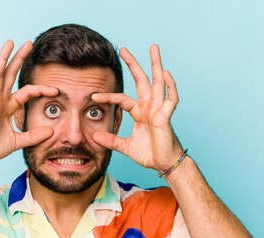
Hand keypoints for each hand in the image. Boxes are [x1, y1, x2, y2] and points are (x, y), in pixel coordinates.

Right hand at [0, 40, 58, 164]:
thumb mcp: (18, 141)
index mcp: (7, 107)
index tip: (56, 90)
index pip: (27, 92)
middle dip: (19, 58)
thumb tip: (51, 131)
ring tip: (10, 42)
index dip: (41, 89)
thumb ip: (33, 135)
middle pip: (10, 74)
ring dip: (4, 58)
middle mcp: (0, 100)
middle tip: (28, 43)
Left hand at [91, 45, 183, 171]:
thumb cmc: (150, 154)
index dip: (108, 97)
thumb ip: (112, 141)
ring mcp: (159, 109)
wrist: (164, 164)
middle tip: (123, 49)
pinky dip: (170, 85)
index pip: (122, 98)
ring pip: (158, 82)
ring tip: (153, 48)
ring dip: (156, 64)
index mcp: (140, 112)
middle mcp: (150, 107)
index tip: (93, 96)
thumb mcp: (126, 147)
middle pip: (141, 80)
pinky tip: (166, 73)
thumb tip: (95, 137)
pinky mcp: (166, 116)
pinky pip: (170, 98)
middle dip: (133, 64)